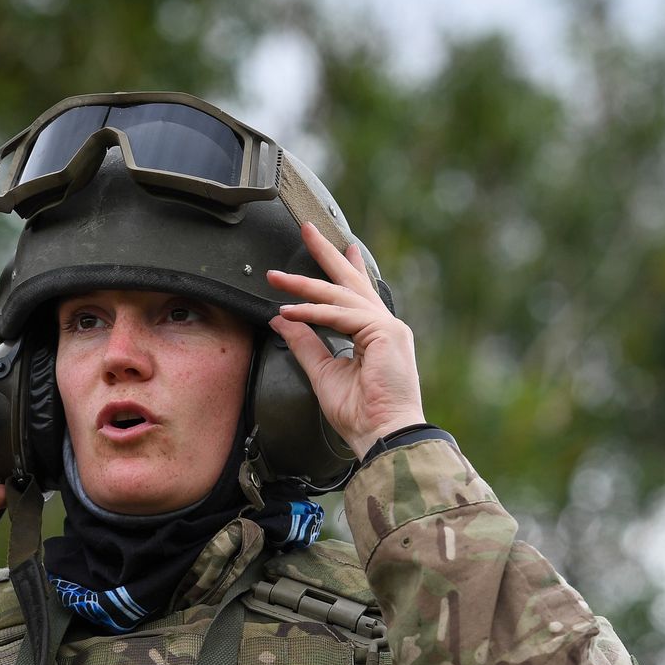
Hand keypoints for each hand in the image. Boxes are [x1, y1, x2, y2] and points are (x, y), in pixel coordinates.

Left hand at [267, 222, 427, 458]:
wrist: (382, 436)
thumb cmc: (360, 414)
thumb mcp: (324, 373)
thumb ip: (306, 344)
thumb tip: (282, 320)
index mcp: (377, 335)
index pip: (357, 295)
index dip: (347, 269)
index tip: (341, 247)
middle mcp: (386, 326)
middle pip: (351, 282)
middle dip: (326, 254)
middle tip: (307, 228)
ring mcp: (388, 327)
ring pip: (340, 296)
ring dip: (305, 284)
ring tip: (275, 277)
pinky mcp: (384, 333)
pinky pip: (341, 316)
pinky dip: (313, 312)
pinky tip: (290, 309)